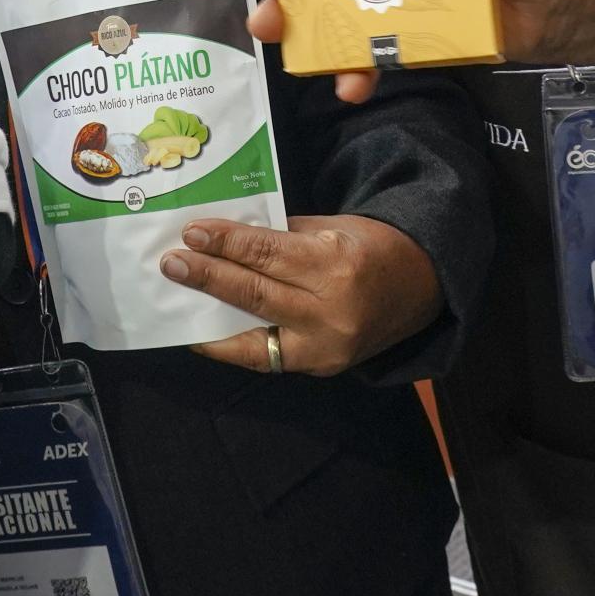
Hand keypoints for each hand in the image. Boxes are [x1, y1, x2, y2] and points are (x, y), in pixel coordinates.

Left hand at [163, 216, 442, 375]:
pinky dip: (235, 348)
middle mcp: (330, 310)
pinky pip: (269, 358)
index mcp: (336, 262)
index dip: (226, 243)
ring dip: (211, 319)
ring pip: (256, 335)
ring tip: (179, 302)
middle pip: (256, 293)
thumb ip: (282, 235)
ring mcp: (326, 347)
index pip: (267, 253)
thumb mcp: (332, 227)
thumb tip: (226, 238)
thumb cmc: (372, 247)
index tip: (191, 233)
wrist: (423, 288)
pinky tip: (206, 336)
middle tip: (171, 264)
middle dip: (209, 278)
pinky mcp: (323, 368)